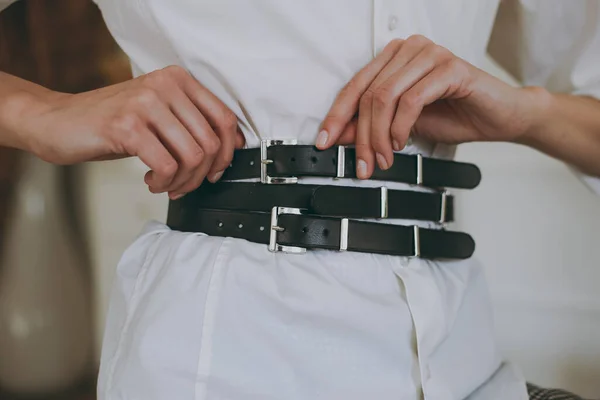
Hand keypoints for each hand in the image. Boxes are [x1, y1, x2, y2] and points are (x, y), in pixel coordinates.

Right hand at [18, 65, 243, 198]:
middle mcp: (164, 85)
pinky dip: (163, 183)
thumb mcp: (157, 114)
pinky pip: (167, 166)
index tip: (217, 170)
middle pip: (210, 143)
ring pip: (192, 157)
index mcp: (177, 79)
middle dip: (201, 175)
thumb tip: (227, 150)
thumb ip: (190, 124)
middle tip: (185, 185)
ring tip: (165, 184)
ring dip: (182, 182)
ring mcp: (145, 103)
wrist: (58, 121)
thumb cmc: (111, 122)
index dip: (228, 152)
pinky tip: (150, 181)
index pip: (224, 118)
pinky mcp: (128, 126)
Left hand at [317, 35, 538, 178]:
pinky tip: (403, 143)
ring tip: (384, 158)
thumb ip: (371, 127)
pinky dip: (401, 127)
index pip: (355, 86)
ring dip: (380, 136)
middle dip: (362, 136)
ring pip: (385, 97)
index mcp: (394, 58)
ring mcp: (429, 54)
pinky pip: (411, 99)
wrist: (499, 118)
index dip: (336, 116)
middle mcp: (408, 49)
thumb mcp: (401, 127)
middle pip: (368, 95)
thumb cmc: (455, 116)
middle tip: (363, 165)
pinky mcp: (449, 67)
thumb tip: (339, 137)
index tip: (324, 142)